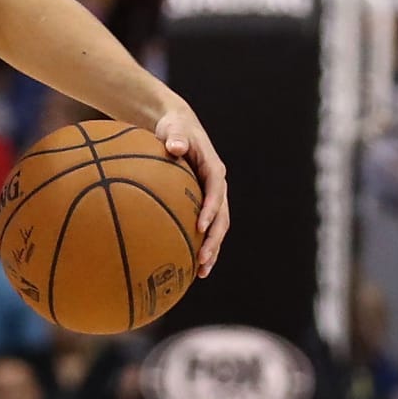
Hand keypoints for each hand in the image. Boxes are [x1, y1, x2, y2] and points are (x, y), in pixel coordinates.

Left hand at [153, 100, 230, 275]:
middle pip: (222, 217)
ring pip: (217, 227)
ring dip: (212, 248)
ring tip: (201, 271)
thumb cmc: (175, 128)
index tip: (200, 226)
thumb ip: (176, 137)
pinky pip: (204, 226)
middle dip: (214, 239)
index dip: (211, 209)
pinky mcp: (201, 203)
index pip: (217, 191)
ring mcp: (211, 196)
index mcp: (213, 169)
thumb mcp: (175, 128)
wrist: (177, 127)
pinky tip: (189, 264)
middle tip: (203, 259)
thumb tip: (175, 146)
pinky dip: (200, 244)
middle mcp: (217, 185)